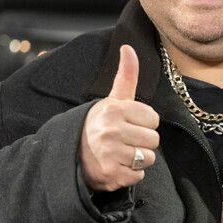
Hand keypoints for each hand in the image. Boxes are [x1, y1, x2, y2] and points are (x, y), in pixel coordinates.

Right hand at [80, 44, 159, 192]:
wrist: (69, 155)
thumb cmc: (97, 126)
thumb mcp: (110, 100)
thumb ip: (126, 75)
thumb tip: (129, 47)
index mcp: (114, 110)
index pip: (153, 119)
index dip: (142, 123)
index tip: (126, 125)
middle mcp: (112, 130)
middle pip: (153, 140)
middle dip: (141, 142)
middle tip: (122, 141)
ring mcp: (111, 154)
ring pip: (148, 158)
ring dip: (136, 160)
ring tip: (118, 154)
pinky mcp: (111, 174)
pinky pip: (139, 176)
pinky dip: (129, 175)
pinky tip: (115, 167)